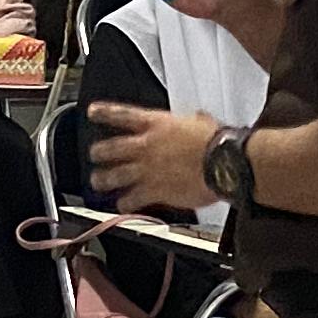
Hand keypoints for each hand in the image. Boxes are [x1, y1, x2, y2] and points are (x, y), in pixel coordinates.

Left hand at [88, 105, 217, 214]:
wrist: (224, 163)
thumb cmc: (215, 142)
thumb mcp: (200, 121)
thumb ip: (190, 121)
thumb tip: (195, 119)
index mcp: (156, 124)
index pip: (122, 115)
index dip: (104, 113)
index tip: (93, 112)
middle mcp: (146, 146)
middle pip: (111, 148)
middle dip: (98, 152)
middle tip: (94, 153)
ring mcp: (148, 170)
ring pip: (114, 175)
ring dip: (103, 179)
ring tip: (98, 181)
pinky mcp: (154, 191)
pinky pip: (132, 199)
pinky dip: (125, 204)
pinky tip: (122, 205)